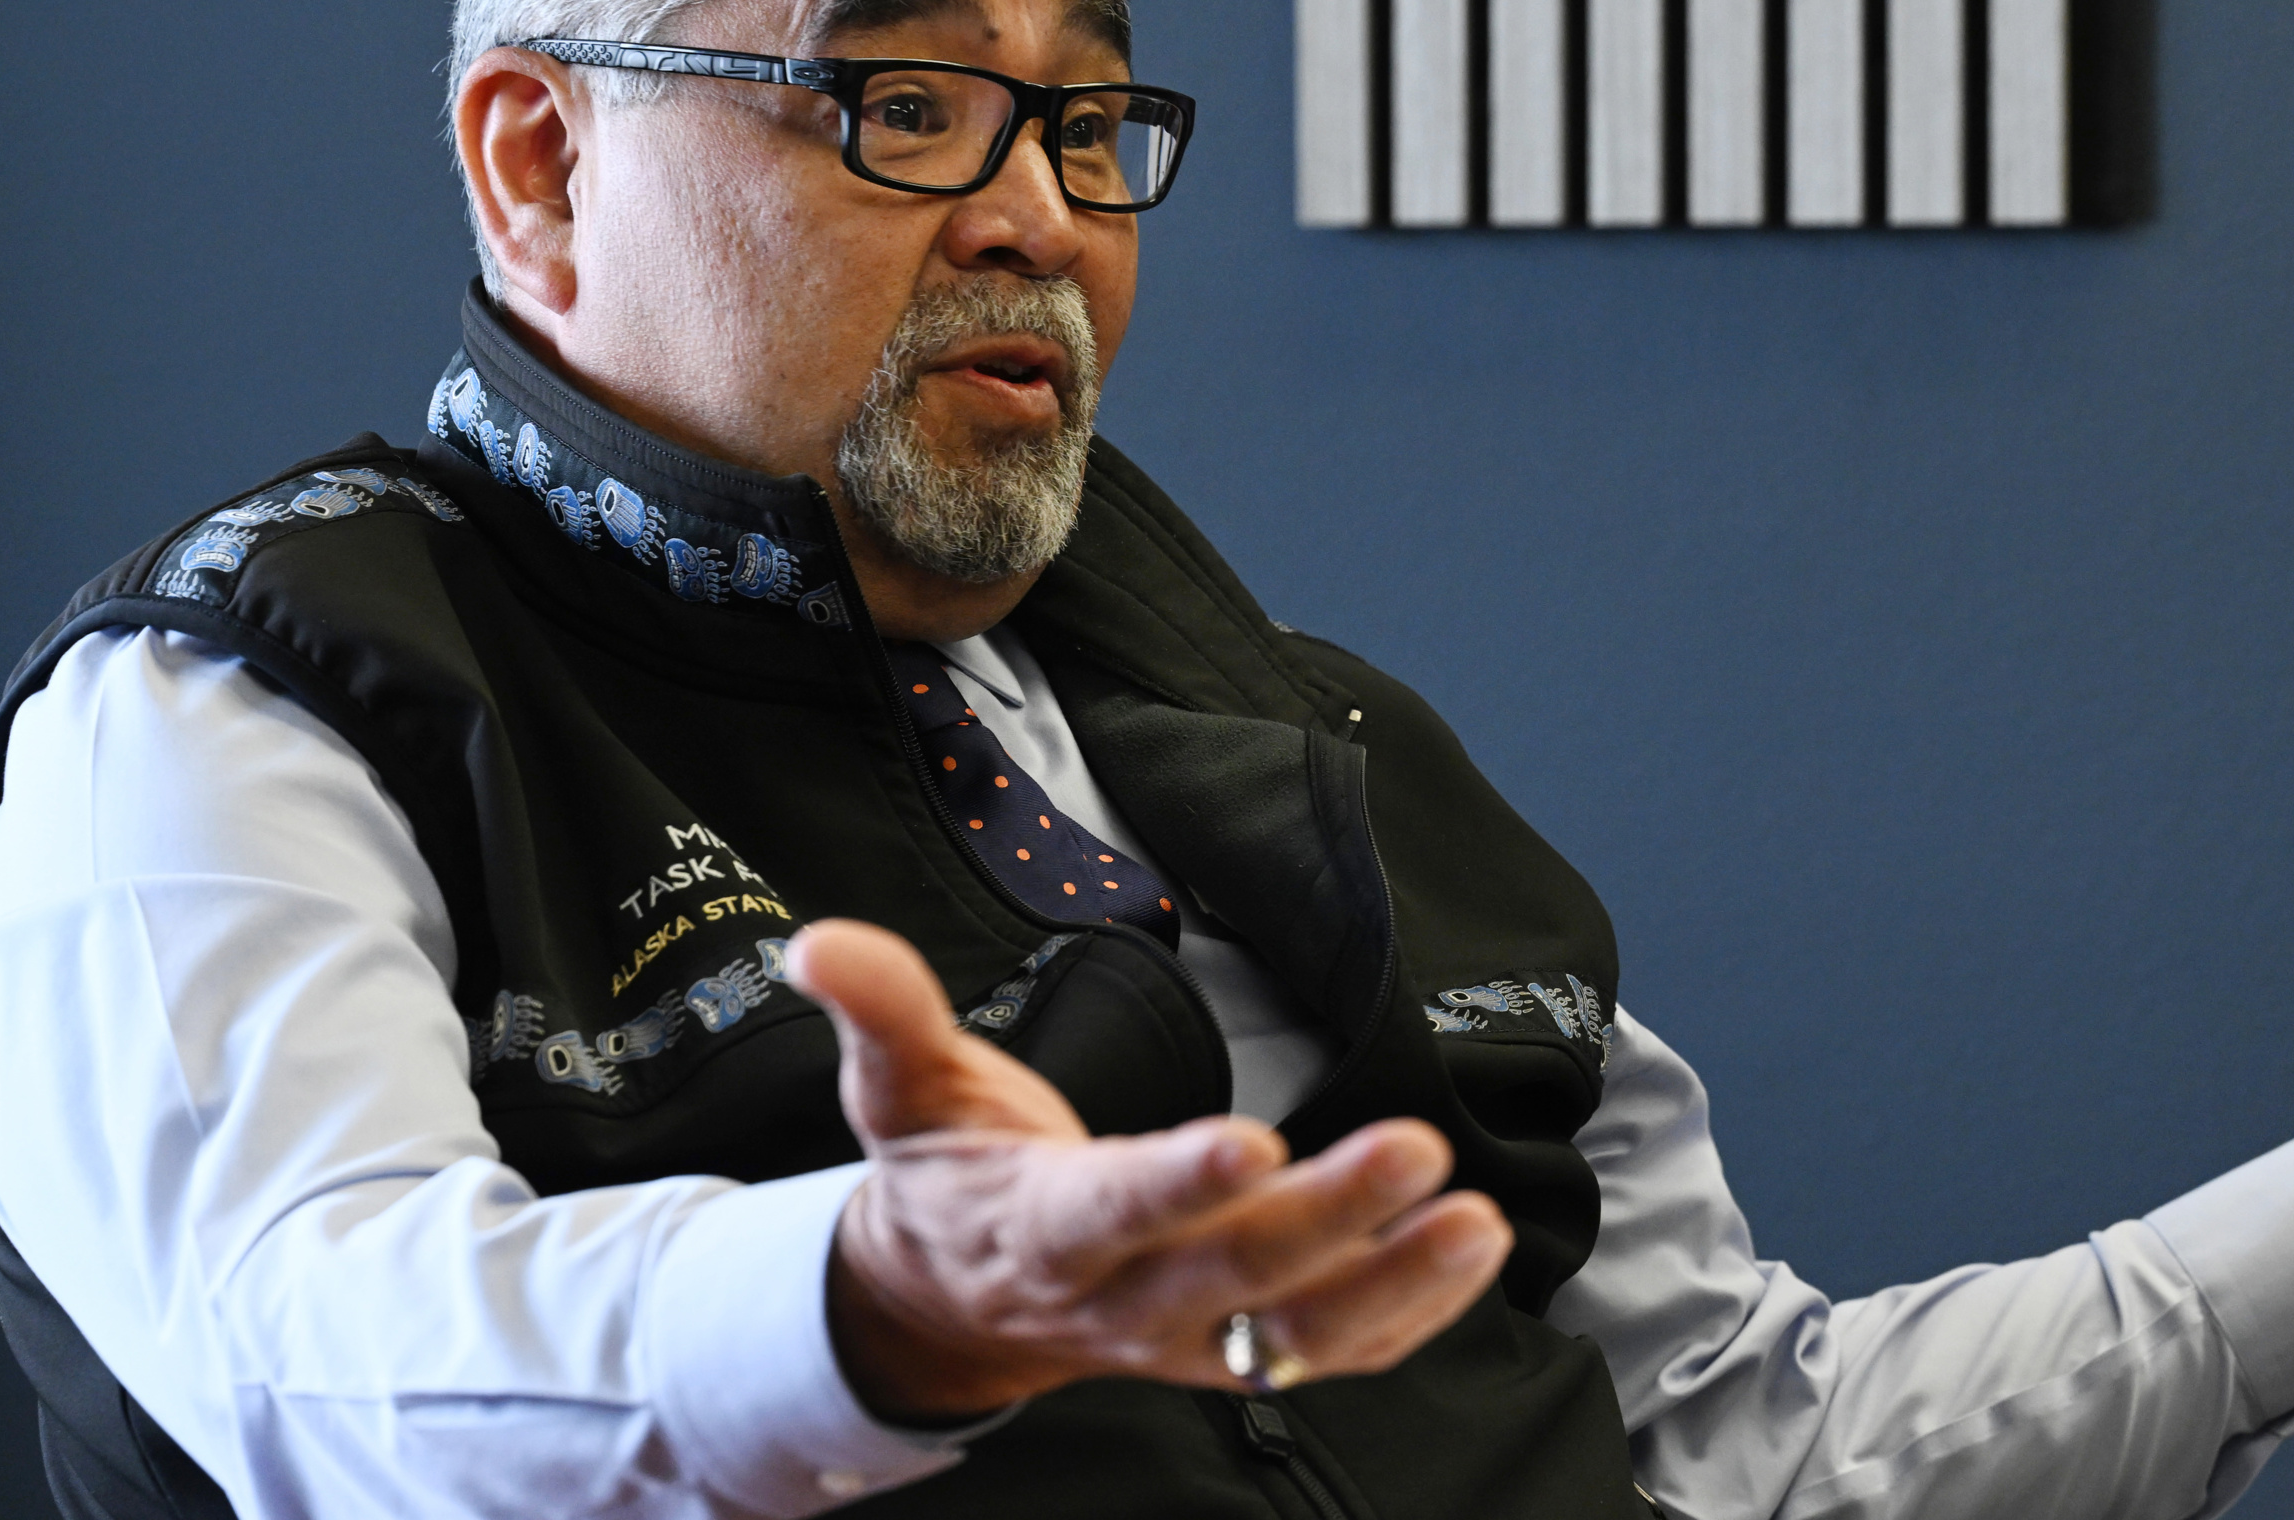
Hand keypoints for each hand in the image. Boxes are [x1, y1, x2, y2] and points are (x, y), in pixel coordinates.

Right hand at [786, 919, 1512, 1420]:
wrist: (950, 1308)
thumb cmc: (946, 1183)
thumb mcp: (900, 1089)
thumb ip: (880, 1009)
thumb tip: (816, 941)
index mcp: (1041, 1227)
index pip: (1110, 1210)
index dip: (1176, 1183)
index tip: (1249, 1143)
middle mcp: (1122, 1297)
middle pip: (1232, 1269)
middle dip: (1328, 1215)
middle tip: (1415, 1150)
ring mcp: (1187, 1337)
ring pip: (1299, 1329)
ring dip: (1396, 1281)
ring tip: (1477, 1223)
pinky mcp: (1237, 1352)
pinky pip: (1335, 1351)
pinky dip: (1411, 1311)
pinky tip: (1472, 1250)